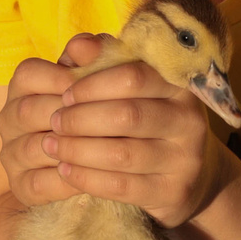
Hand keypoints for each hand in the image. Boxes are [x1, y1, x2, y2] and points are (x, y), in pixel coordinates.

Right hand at [0, 39, 92, 208]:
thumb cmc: (94, 110)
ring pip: (33, 148)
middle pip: (29, 111)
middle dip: (71, 116)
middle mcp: (8, 118)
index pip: (27, 74)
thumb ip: (93, 57)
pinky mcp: (20, 186)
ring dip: (71, 148)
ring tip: (106, 147)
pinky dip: (68, 180)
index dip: (61, 79)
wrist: (89, 162)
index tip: (95, 88)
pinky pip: (39, 183)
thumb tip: (86, 45)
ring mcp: (11, 153)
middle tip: (109, 121)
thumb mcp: (96, 80)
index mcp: (22, 87)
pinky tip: (94, 175)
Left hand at [16, 35, 226, 227]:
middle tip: (54, 122)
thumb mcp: (128, 86)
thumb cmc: (145, 120)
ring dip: (78, 149)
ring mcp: (185, 160)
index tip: (64, 92)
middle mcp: (190, 120)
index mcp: (179, 85)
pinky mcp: (173, 193)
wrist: (188, 175)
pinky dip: (86, 177)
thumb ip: (102, 61)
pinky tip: (64, 170)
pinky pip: (121, 186)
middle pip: (127, 115)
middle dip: (81, 118)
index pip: (134, 75)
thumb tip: (79, 46)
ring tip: (51, 146)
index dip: (93, 83)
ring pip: (122, 153)